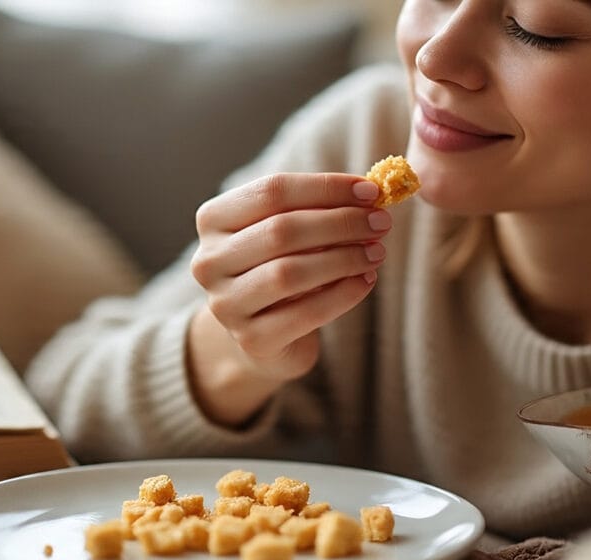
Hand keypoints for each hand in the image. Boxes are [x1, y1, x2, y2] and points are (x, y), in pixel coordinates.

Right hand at [188, 173, 388, 424]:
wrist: (262, 334)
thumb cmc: (280, 267)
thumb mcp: (289, 231)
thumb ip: (319, 208)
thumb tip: (371, 192)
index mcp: (213, 220)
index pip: (272, 191)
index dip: (325, 188)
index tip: (371, 190)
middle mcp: (209, 261)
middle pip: (281, 230)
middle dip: (340, 223)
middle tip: (381, 222)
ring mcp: (226, 304)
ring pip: (290, 273)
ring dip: (344, 258)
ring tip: (376, 252)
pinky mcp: (251, 340)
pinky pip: (305, 314)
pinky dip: (343, 294)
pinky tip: (366, 281)